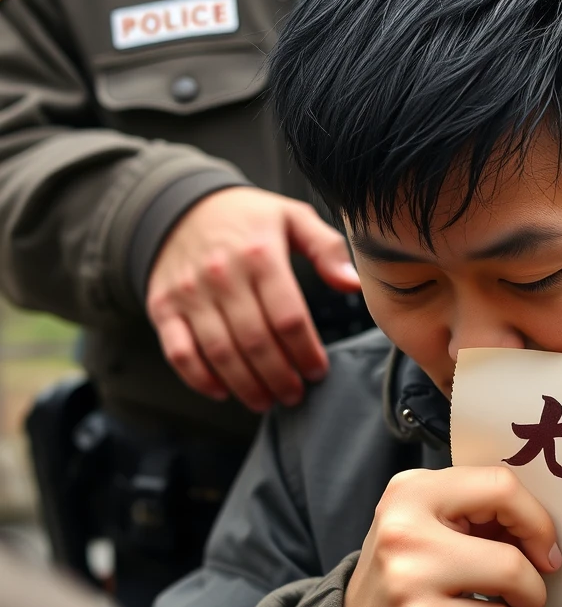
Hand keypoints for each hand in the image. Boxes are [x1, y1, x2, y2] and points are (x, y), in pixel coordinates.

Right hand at [146, 188, 360, 411]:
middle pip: (256, 342)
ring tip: (267, 400)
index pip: (288, 318)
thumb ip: (328, 250)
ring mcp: (188, 293)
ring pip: (220, 353)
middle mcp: (222, 276)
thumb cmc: (249, 219)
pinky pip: (179, 353)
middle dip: (280, 377)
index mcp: (260, 255)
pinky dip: (200, 379)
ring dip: (246, 385)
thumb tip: (353, 285)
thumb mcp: (293, 218)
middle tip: (295, 394)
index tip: (318, 371)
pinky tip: (223, 392)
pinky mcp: (163, 307)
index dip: (306, 352)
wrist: (182, 206)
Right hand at [344, 466, 560, 606]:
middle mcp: (405, 528)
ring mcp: (409, 577)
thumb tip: (545, 526)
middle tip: (537, 579)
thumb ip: (479, 513)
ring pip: (513, 576)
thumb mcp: (430, 526)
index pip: (500, 484)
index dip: (535, 518)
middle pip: (511, 531)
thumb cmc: (409, 576)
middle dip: (539, 564)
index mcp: (411, 490)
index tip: (542, 545)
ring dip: (529, 601)